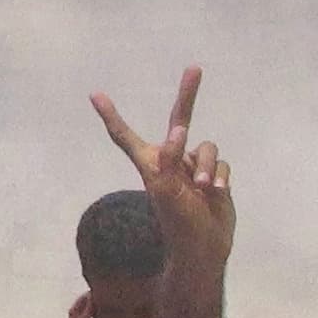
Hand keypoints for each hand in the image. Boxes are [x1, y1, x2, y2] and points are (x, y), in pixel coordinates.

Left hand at [89, 65, 232, 268]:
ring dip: (206, 165)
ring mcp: (193, 167)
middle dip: (188, 94)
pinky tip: (217, 193)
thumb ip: (168, 161)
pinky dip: (220, 176)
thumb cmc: (178, 224)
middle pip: (179, 119)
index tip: (95, 95)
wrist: (204, 249)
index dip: (112, 117)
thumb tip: (177, 131)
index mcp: (150, 164)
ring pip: (207, 147)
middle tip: (195, 68)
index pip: (126, 137)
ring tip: (203, 188)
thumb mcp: (167, 192)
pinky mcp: (214, 177)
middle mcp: (171, 160)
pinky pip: (222, 164)